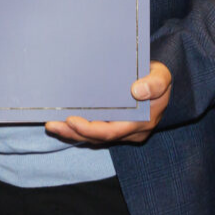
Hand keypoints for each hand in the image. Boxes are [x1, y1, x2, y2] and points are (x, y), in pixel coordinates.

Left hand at [45, 62, 172, 145]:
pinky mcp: (115, 126)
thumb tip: (138, 91)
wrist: (159, 83)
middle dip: (73, 133)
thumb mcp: (162, 76)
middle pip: (98, 138)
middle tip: (52, 124)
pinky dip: (78, 129)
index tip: (71, 120)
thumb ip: (155, 84)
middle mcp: (130, 132)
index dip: (90, 129)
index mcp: (141, 122)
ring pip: (94, 137)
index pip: (112, 132)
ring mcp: (122, 131)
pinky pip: (95, 132)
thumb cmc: (159, 78)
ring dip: (72, 133)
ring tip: (52, 125)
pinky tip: (63, 122)